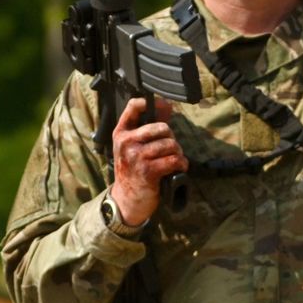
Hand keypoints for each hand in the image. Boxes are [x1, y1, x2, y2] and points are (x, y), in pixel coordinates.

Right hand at [109, 97, 186, 225]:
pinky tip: (178, 167)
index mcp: (121, 133)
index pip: (134, 106)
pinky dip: (181, 164)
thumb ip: (147, 127)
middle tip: (170, 149)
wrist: (126, 199)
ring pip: (170, 144)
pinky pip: (174, 160)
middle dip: (171, 138)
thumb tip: (167, 106)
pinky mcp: (148, 171)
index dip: (153, 103)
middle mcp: (126, 142)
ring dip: (178, 153)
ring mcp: (136, 156)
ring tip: (174, 160)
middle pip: (161, 127)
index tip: (165, 106)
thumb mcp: (132, 147)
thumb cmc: (133, 170)